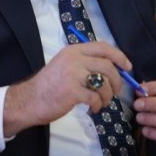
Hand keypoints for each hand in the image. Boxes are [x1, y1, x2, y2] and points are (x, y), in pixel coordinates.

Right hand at [2, 41, 129, 136]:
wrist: (28, 101)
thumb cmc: (48, 86)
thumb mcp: (65, 65)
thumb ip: (85, 64)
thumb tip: (114, 69)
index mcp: (73, 50)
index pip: (103, 47)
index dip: (119, 56)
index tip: (127, 67)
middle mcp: (74, 59)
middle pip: (108, 65)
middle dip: (117, 81)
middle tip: (116, 92)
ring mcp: (72, 75)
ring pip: (104, 82)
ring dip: (108, 96)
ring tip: (102, 102)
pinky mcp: (72, 92)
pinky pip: (95, 98)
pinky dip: (98, 105)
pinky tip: (92, 108)